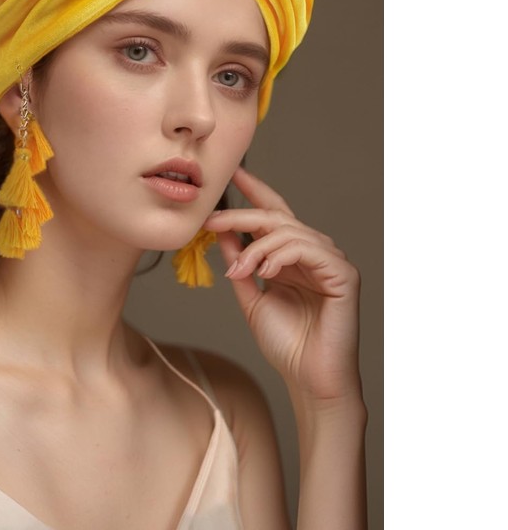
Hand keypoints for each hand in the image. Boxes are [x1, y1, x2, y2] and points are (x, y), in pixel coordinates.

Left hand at [203, 167, 362, 403]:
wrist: (309, 381)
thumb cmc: (285, 343)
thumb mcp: (250, 295)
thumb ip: (239, 262)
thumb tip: (219, 231)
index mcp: (293, 256)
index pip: (274, 212)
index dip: (254, 190)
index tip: (232, 172)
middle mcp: (314, 252)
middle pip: (275, 217)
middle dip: (240, 216)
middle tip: (210, 220)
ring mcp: (331, 260)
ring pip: (288, 231)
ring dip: (255, 247)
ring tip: (238, 270)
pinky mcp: (343, 273)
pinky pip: (307, 248)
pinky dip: (280, 256)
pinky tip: (265, 271)